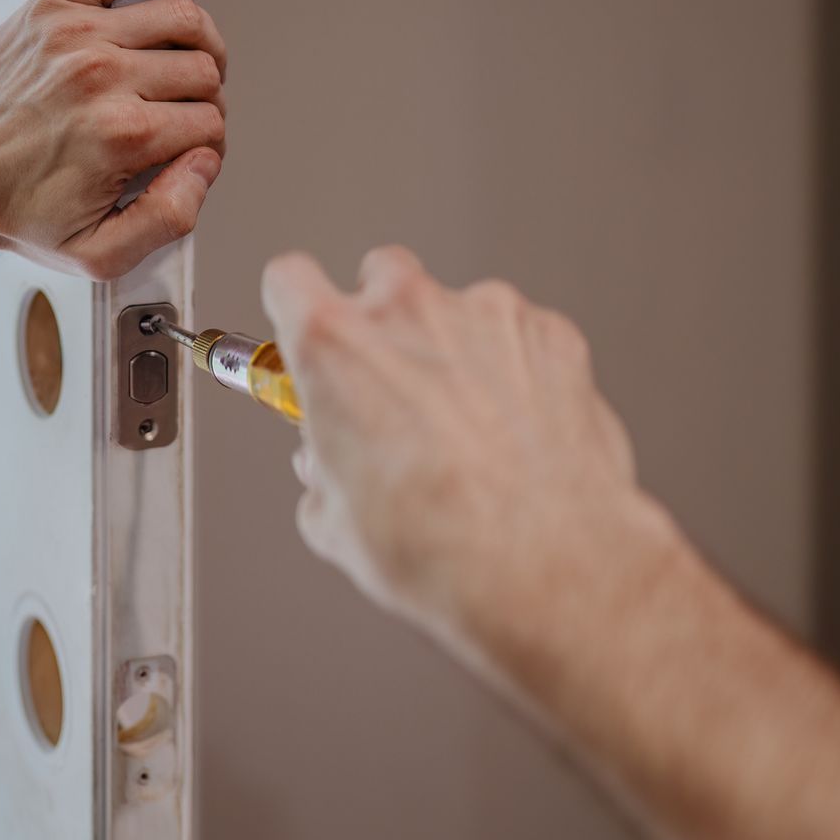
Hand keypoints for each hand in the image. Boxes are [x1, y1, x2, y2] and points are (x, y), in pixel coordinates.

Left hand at [0, 0, 227, 280]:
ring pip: (181, 19)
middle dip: (207, 99)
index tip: (188, 152)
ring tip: (190, 66)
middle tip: (184, 117)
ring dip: (202, 43)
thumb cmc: (16, 214)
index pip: (208, 123)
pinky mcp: (51, 8)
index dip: (208, 143)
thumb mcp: (98, 252)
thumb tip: (205, 163)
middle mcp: (102, 77)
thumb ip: (169, 218)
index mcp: (122, 135)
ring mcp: (77, 34)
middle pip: (202, 71)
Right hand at [260, 246, 665, 655]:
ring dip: (452, 351)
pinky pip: (519, 339)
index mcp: (333, 346)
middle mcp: (407, 312)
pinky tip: (514, 432)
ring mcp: (485, 315)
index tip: (304, 334)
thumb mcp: (334, 521)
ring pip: (456, 310)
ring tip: (466, 429)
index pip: (289, 279)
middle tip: (389, 387)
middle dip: (381, 321)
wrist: (543, 565)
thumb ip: (322, 472)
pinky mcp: (550, 335)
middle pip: (379, 274)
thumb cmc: (438, 545)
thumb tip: (332, 468)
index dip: (295, 308)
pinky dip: (513, 372)